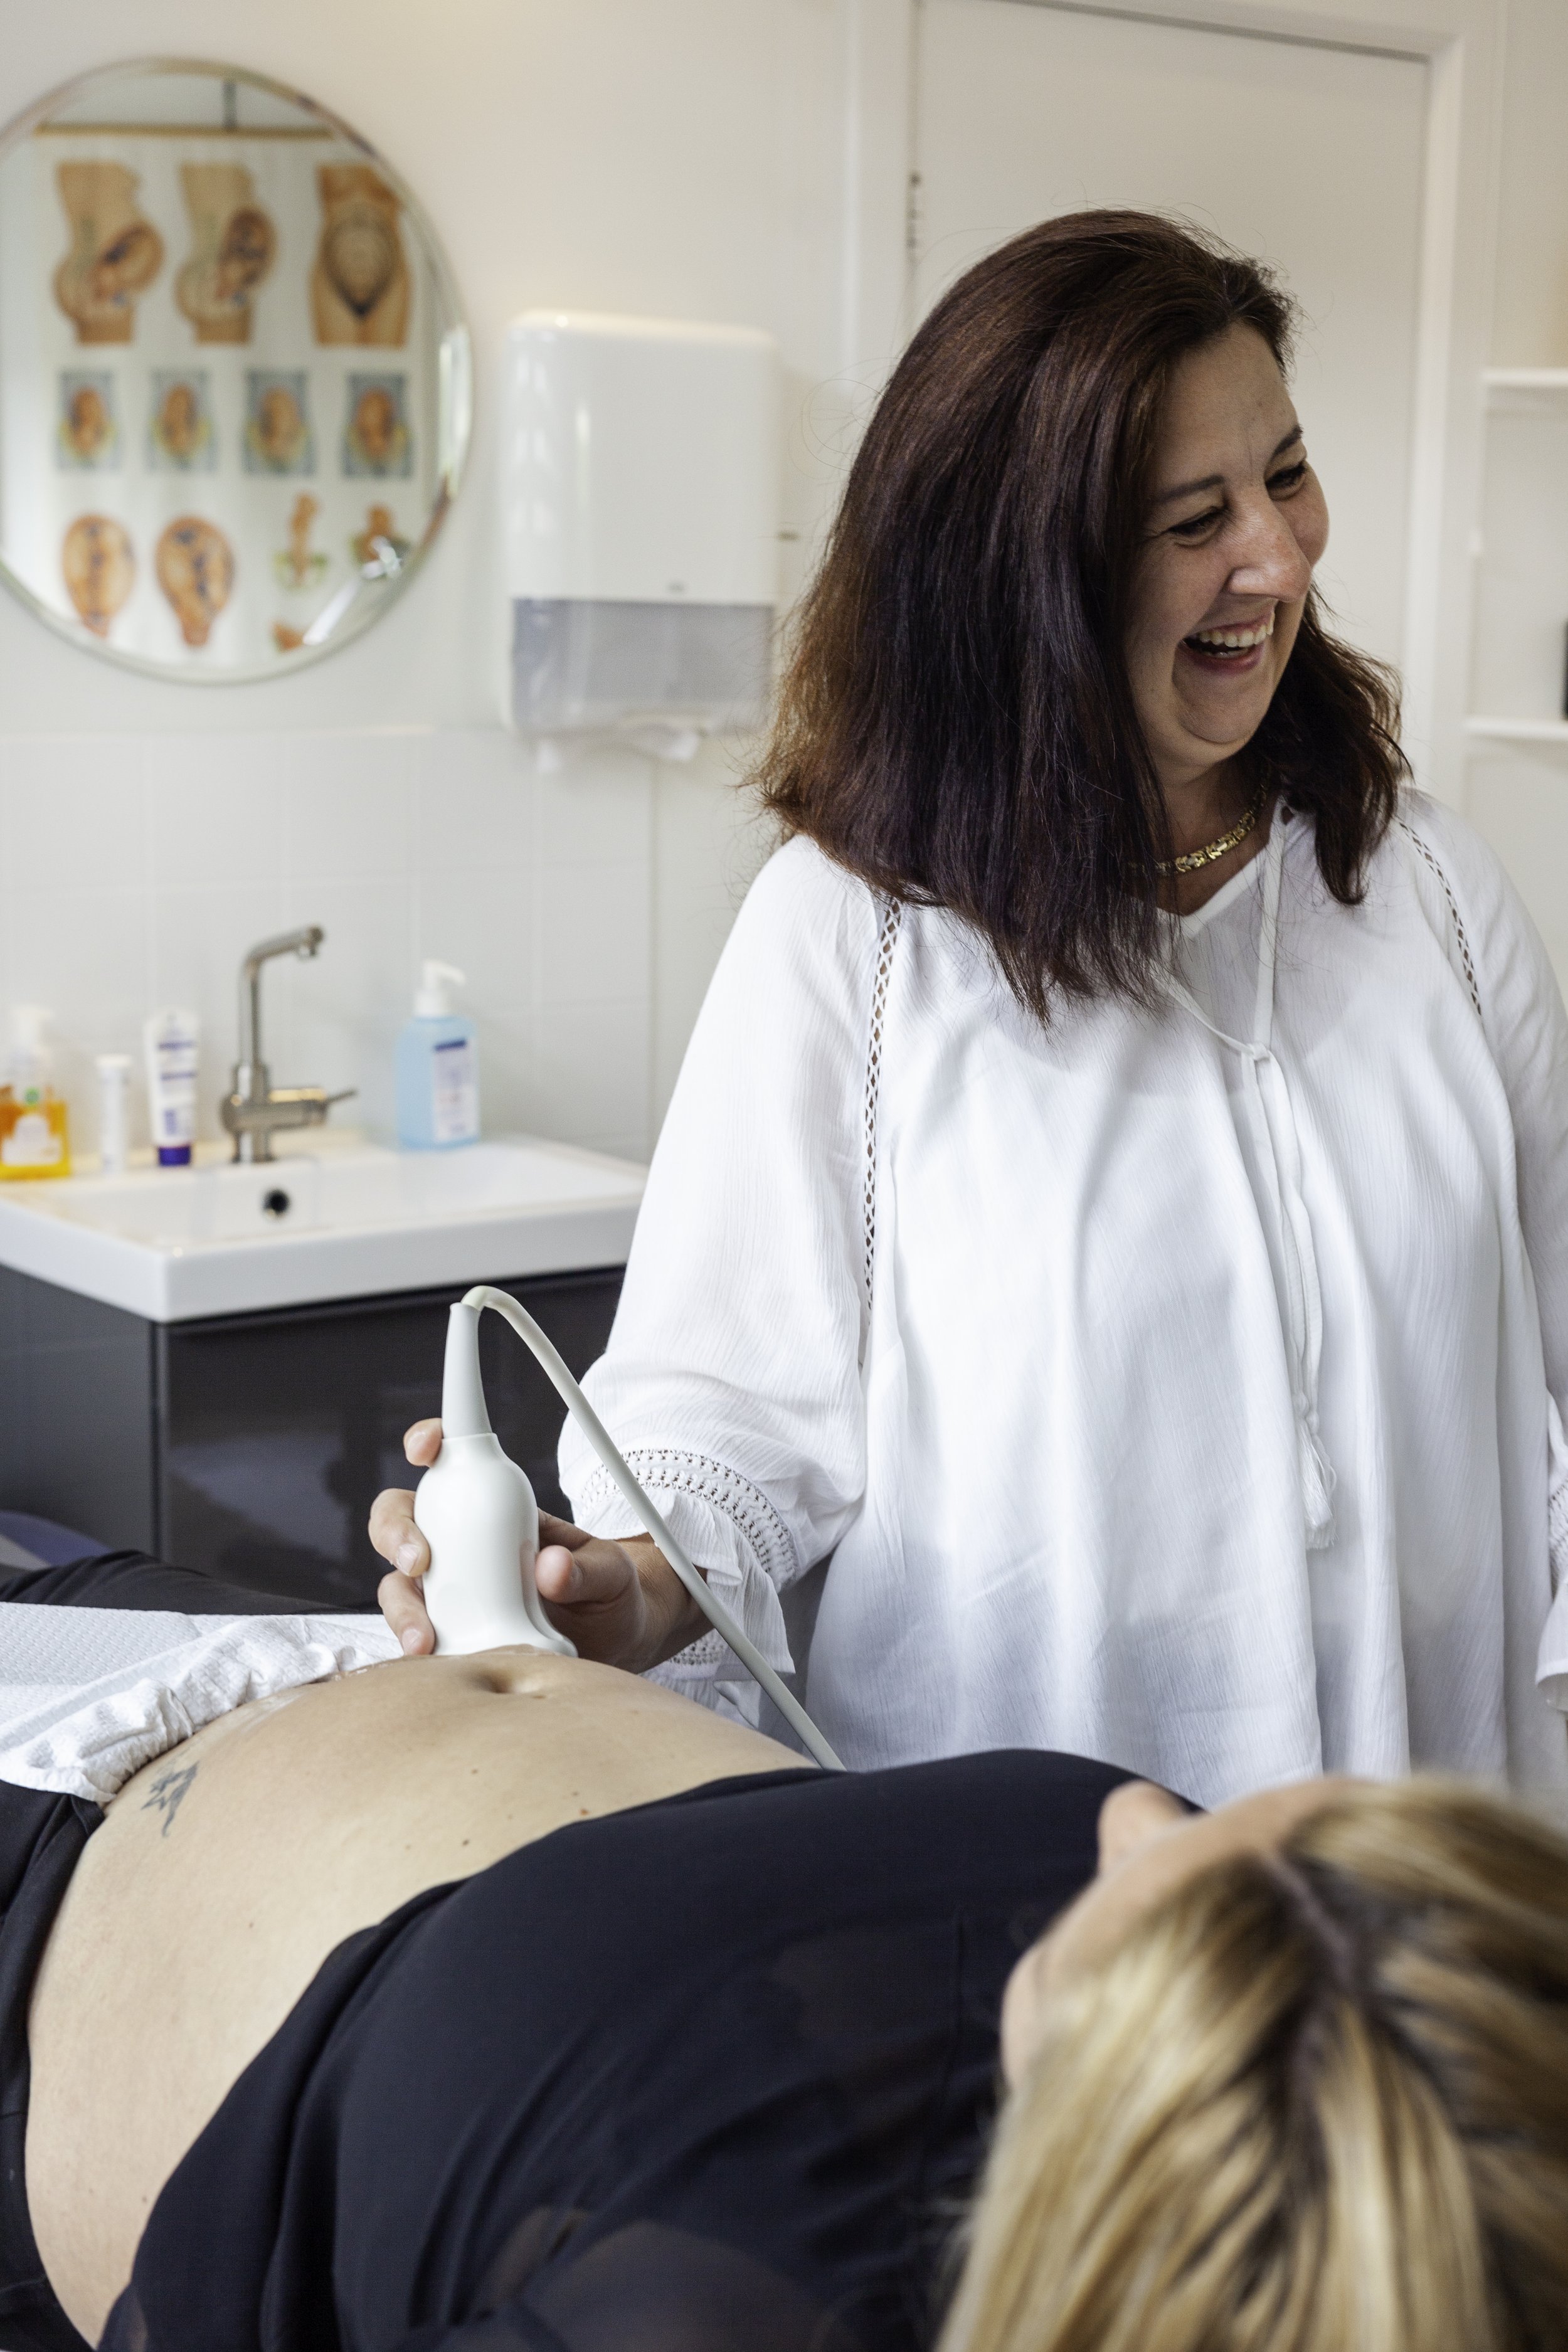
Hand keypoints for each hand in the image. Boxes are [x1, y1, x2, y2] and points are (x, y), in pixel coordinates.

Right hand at [369, 1418, 705, 1668]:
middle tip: (422, 1562)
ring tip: (425, 1639)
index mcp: (496, 1509)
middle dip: (398, 1534)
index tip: (427, 1447)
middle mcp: (462, 1546)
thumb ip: (587, 1569)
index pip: (450, 1462)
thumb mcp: (611, 1572)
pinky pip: (416, 1639)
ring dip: (403, 1608)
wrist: (616, 1644)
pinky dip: (415, 1649)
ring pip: (399, 1587)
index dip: (427, 1443)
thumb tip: (549, 1568)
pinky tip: (433, 1664)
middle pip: (400, 1522)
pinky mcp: (450, 1637)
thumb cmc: (610, 1592)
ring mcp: (451, 1593)